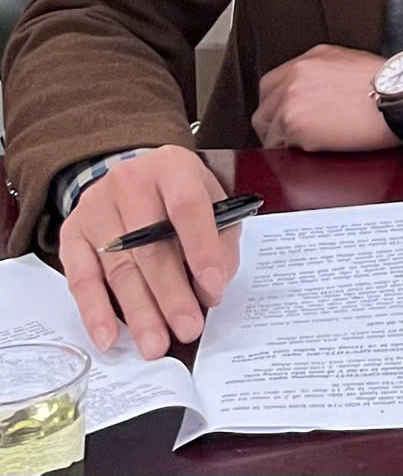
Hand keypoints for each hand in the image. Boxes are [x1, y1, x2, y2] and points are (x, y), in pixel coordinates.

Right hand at [59, 146, 235, 357]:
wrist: (133, 176)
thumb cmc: (178, 195)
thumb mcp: (211, 200)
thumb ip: (221, 238)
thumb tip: (214, 284)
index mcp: (172, 167)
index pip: (187, 208)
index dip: (202, 250)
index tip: (214, 289)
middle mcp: (130, 182)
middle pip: (150, 247)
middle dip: (171, 295)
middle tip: (187, 329)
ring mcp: (96, 208)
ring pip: (118, 268)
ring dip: (139, 312)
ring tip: (155, 345)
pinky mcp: (71, 234)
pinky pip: (81, 279)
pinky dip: (95, 312)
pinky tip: (109, 337)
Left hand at [252, 44, 401, 151]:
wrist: (401, 97)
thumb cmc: (390, 84)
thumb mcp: (352, 64)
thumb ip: (324, 74)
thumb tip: (317, 95)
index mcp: (310, 59)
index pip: (273, 84)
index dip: (278, 105)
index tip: (286, 115)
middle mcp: (295, 76)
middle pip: (264, 106)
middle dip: (274, 123)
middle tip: (291, 135)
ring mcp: (291, 100)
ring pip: (268, 128)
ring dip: (284, 138)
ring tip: (308, 143)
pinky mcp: (294, 125)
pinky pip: (280, 145)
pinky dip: (293, 150)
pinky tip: (315, 147)